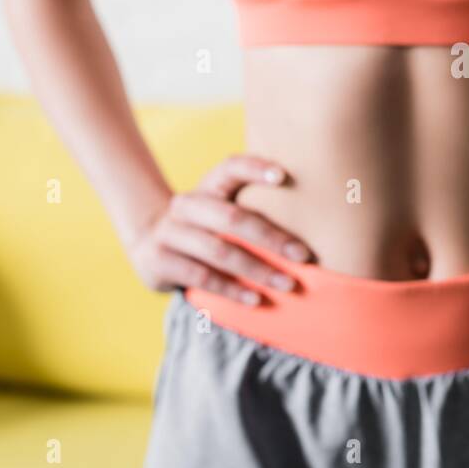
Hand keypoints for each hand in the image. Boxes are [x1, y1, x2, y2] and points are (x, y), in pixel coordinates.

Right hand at [127, 154, 312, 304]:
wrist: (149, 245)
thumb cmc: (208, 227)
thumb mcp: (223, 209)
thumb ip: (256, 207)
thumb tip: (319, 219)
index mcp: (207, 186)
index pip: (230, 167)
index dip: (255, 168)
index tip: (284, 176)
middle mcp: (186, 204)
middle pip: (231, 217)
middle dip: (271, 238)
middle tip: (304, 255)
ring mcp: (169, 232)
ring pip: (218, 251)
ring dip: (257, 270)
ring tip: (288, 283)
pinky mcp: (158, 261)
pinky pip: (201, 277)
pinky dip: (231, 290)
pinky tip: (256, 300)